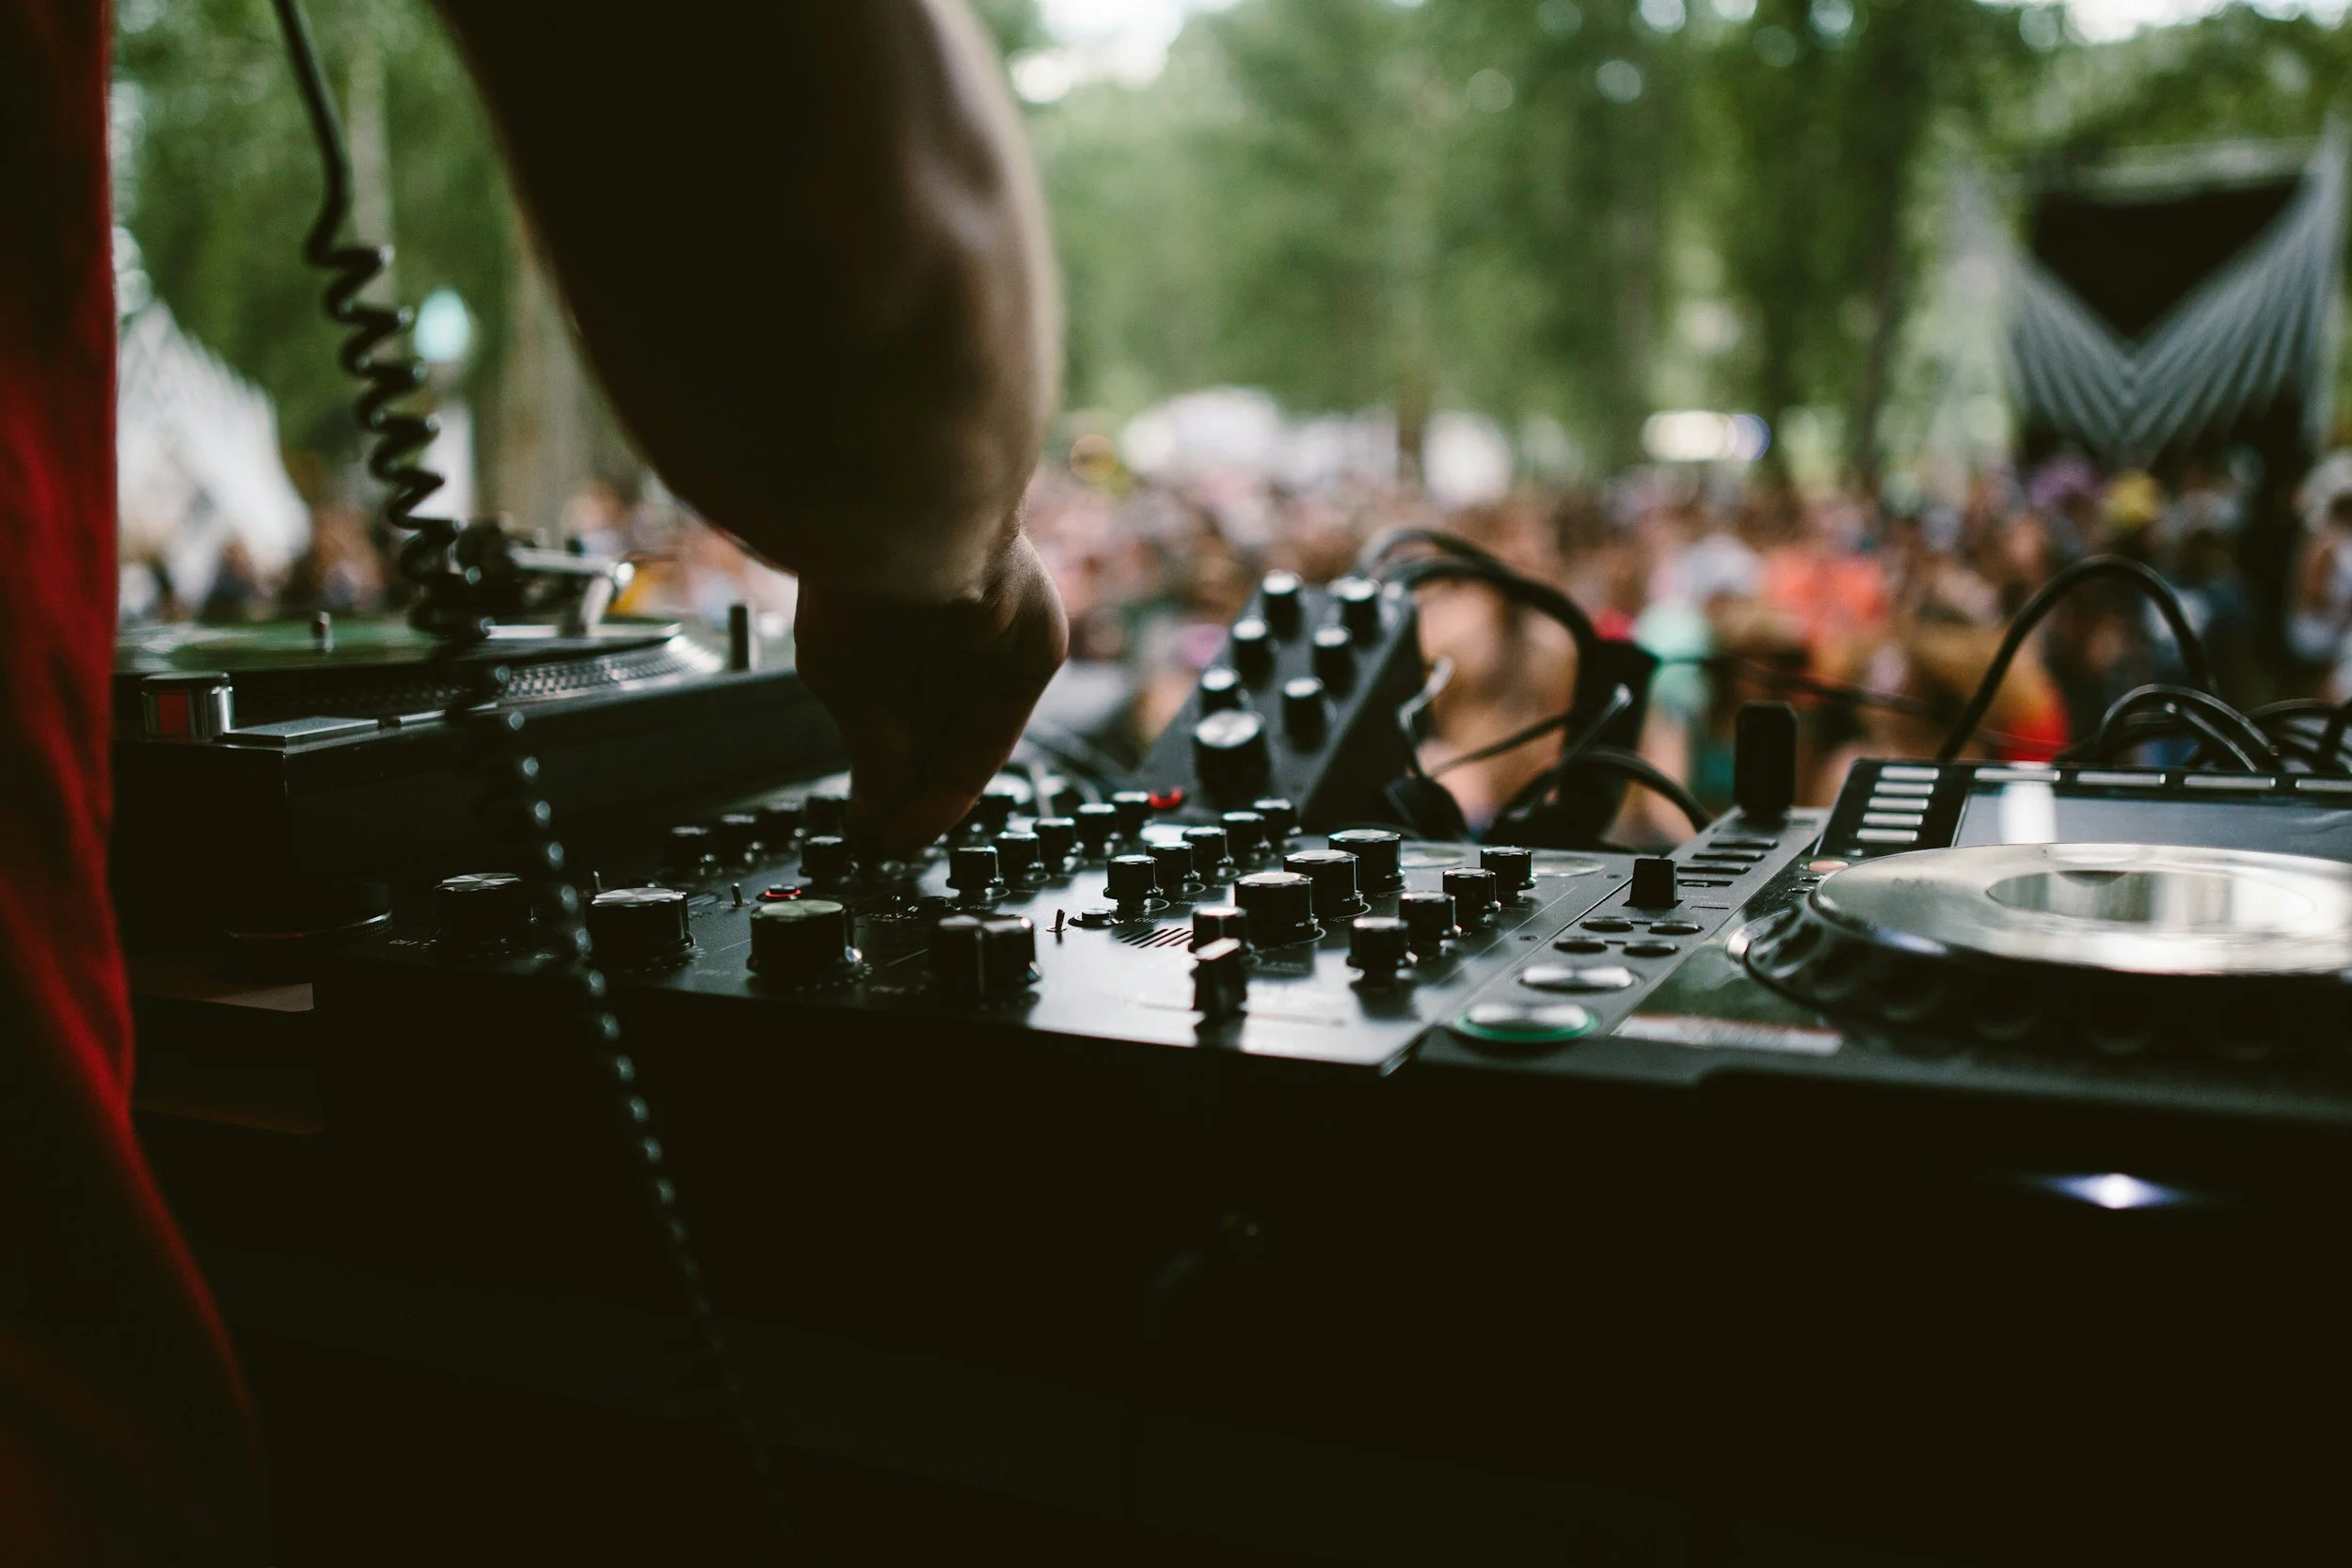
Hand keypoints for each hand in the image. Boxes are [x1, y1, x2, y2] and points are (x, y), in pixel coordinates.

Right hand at [794, 532, 1069, 859]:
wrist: (912, 521)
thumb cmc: (859, 574)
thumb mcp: (838, 671)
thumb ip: (867, 740)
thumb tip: (875, 803)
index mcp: (901, 615)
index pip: (899, 705)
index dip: (878, 764)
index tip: (859, 815)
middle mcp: (953, 629)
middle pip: (933, 732)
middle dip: (903, 790)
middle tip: (876, 841)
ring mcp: (997, 641)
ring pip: (965, 740)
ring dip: (930, 797)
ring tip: (892, 843)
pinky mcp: (1035, 650)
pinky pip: (997, 733)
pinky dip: (959, 781)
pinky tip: (921, 817)